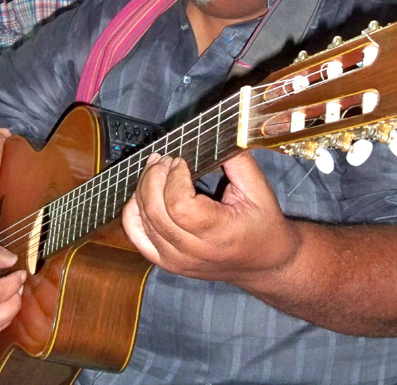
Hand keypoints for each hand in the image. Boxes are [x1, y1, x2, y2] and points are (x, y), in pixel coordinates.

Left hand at [122, 151, 299, 286]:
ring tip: (157, 168)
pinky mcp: (166, 261)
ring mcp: (175, 260)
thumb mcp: (259, 189)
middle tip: (165, 159)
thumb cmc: (262, 225)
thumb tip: (216, 135)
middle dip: (154, 176)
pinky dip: (133, 210)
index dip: (174, 177)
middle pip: (155, 211)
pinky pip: (136, 234)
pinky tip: (144, 193)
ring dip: (144, 187)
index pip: (179, 206)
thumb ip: (237, 161)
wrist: (263, 262)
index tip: (181, 161)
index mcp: (219, 235)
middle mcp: (193, 252)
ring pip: (142, 219)